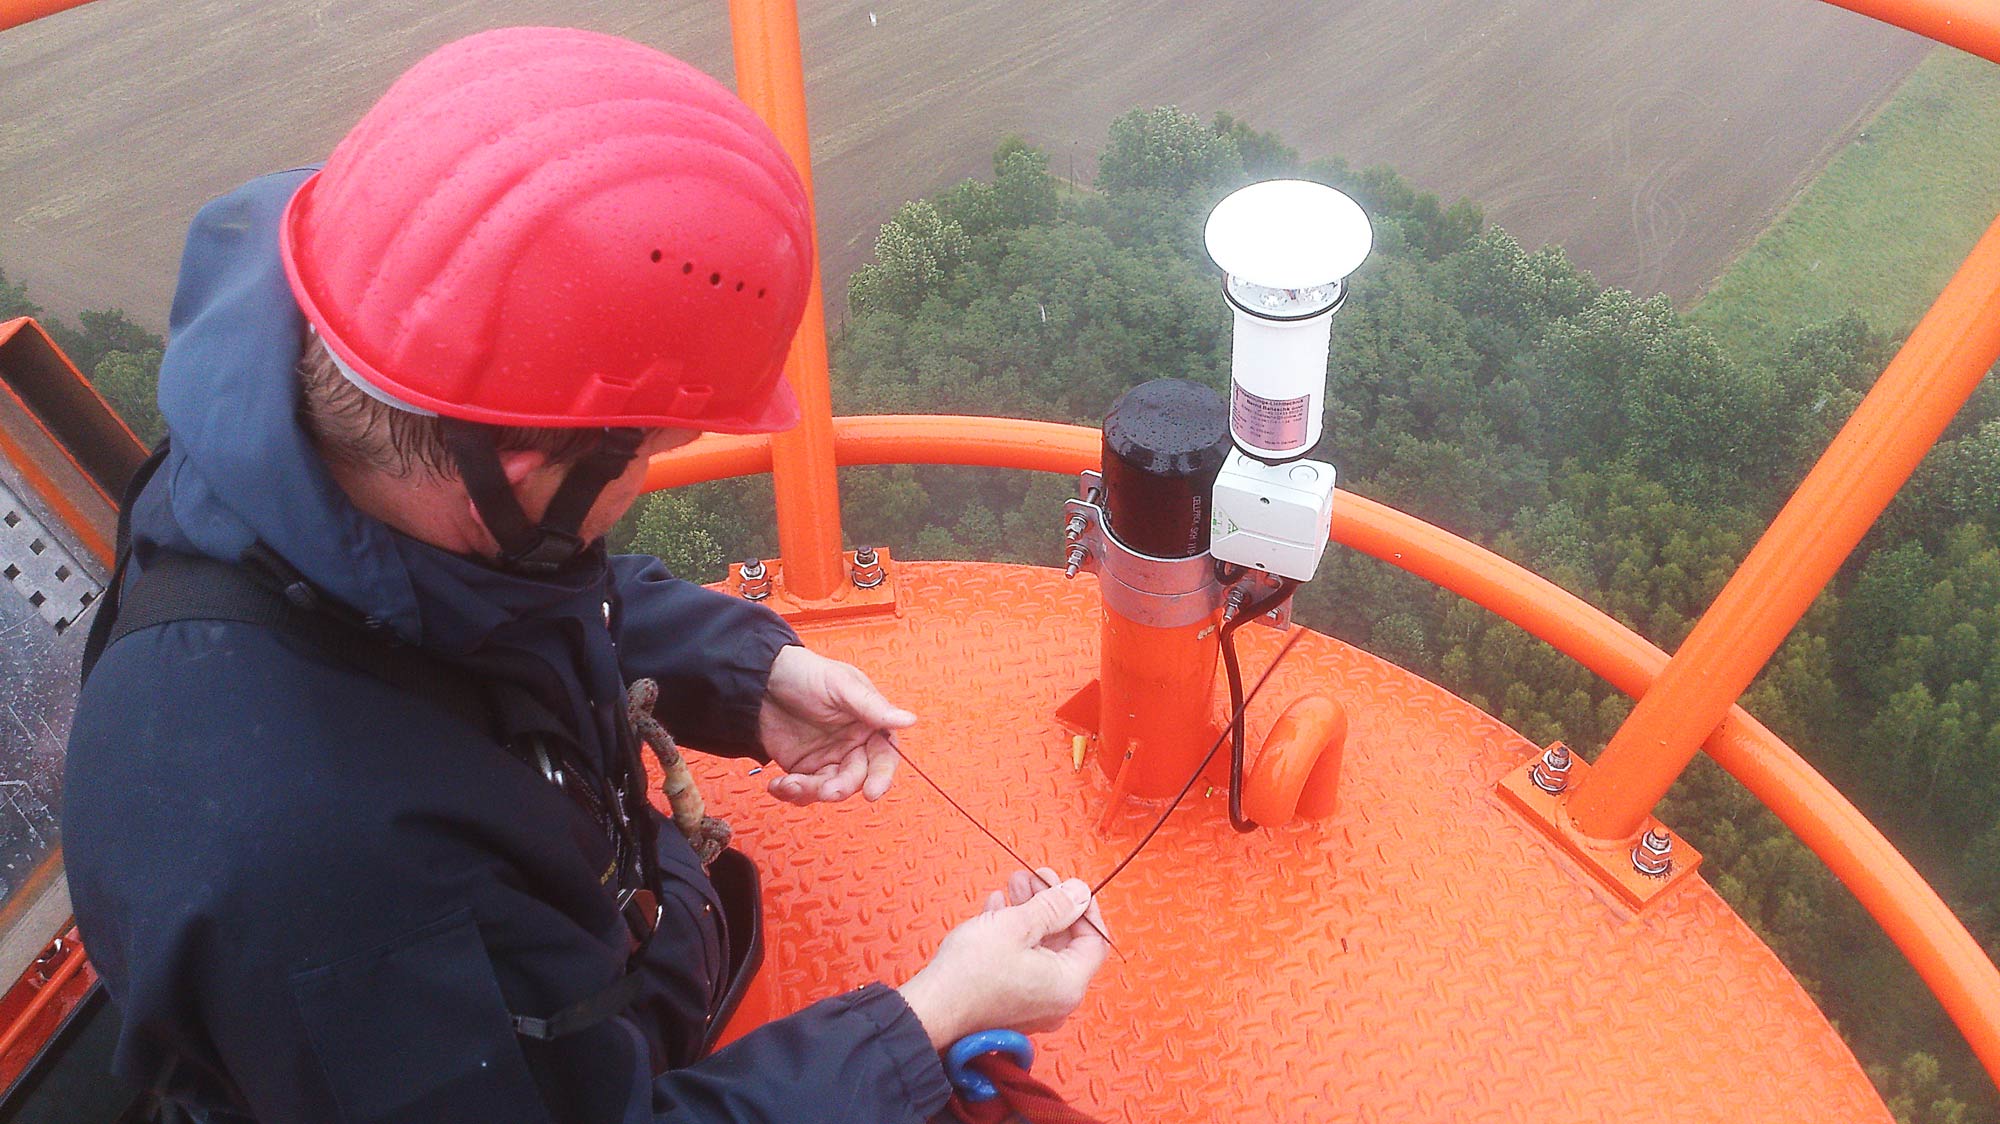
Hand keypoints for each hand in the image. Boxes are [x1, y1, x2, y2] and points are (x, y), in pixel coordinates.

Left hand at [758, 645, 913, 804]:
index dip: (881, 777)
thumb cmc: (806, 673)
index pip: (883, 757)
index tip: (872, 791)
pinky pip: (803, 791)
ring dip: (811, 792)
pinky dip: (791, 793)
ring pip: (829, 789)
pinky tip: (778, 784)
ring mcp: (826, 759)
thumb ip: (872, 707)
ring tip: (790, 783)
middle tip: (825, 790)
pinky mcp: (802, 769)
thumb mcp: (841, 685)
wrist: (761, 678)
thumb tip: (909, 720)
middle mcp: (851, 746)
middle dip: (841, 787)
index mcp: (868, 725)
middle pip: (856, 779)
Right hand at [895, 868, 1110, 1049]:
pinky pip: (1023, 963)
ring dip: (1029, 913)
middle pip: (1065, 942)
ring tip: (1013, 884)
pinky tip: (997, 908)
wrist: (931, 1008)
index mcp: (1068, 984)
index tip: (1066, 885)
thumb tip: (1081, 892)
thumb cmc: (971, 971)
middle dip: (1049, 904)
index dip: (1082, 907)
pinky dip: (1014, 935)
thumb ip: (1054, 906)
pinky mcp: (1010, 1003)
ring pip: (1041, 949)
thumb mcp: (1017, 924)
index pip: (1094, 940)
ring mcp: (1033, 1005)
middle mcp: (1057, 1000)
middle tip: (1034, 876)